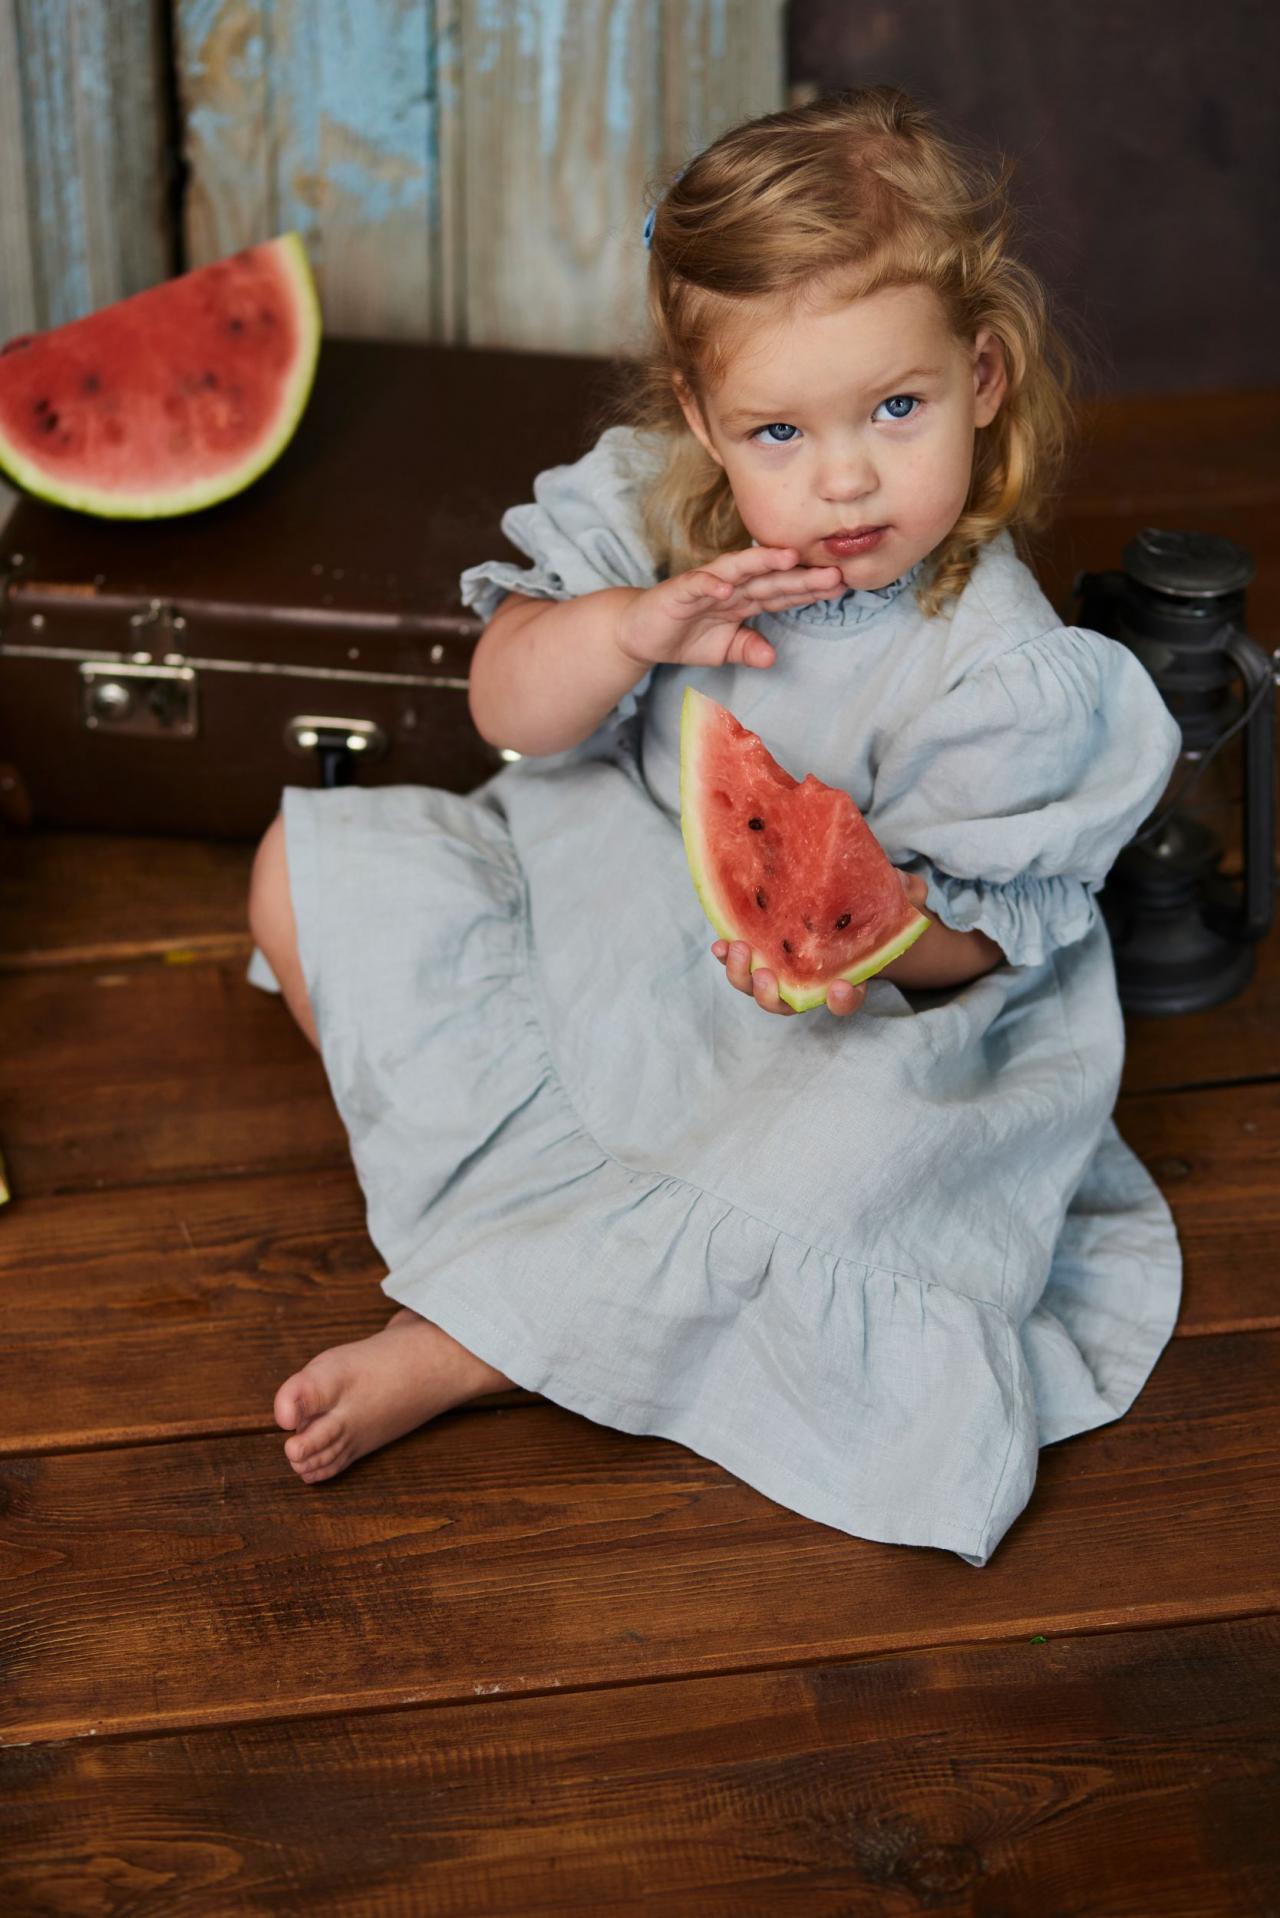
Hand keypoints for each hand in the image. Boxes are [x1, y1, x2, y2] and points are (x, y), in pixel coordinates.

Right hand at [615, 544, 844, 672]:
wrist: (640, 633)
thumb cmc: (684, 635)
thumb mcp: (723, 649)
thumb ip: (748, 649)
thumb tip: (773, 658)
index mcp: (745, 599)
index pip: (783, 593)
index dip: (810, 590)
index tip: (840, 587)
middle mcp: (731, 586)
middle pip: (771, 579)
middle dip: (801, 576)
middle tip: (833, 573)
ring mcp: (707, 586)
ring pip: (739, 571)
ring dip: (763, 563)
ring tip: (789, 559)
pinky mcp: (680, 591)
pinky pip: (698, 585)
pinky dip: (711, 584)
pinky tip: (727, 586)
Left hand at [711, 870, 929, 1016]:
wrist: (838, 908)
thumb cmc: (866, 912)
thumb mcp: (889, 901)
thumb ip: (902, 895)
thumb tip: (906, 884)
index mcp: (843, 977)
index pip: (845, 999)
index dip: (844, 1000)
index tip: (843, 987)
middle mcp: (807, 984)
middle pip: (788, 1004)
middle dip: (773, 996)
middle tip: (767, 975)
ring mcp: (780, 973)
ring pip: (758, 991)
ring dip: (742, 977)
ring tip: (735, 949)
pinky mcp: (758, 956)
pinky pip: (740, 965)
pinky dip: (727, 958)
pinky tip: (719, 942)